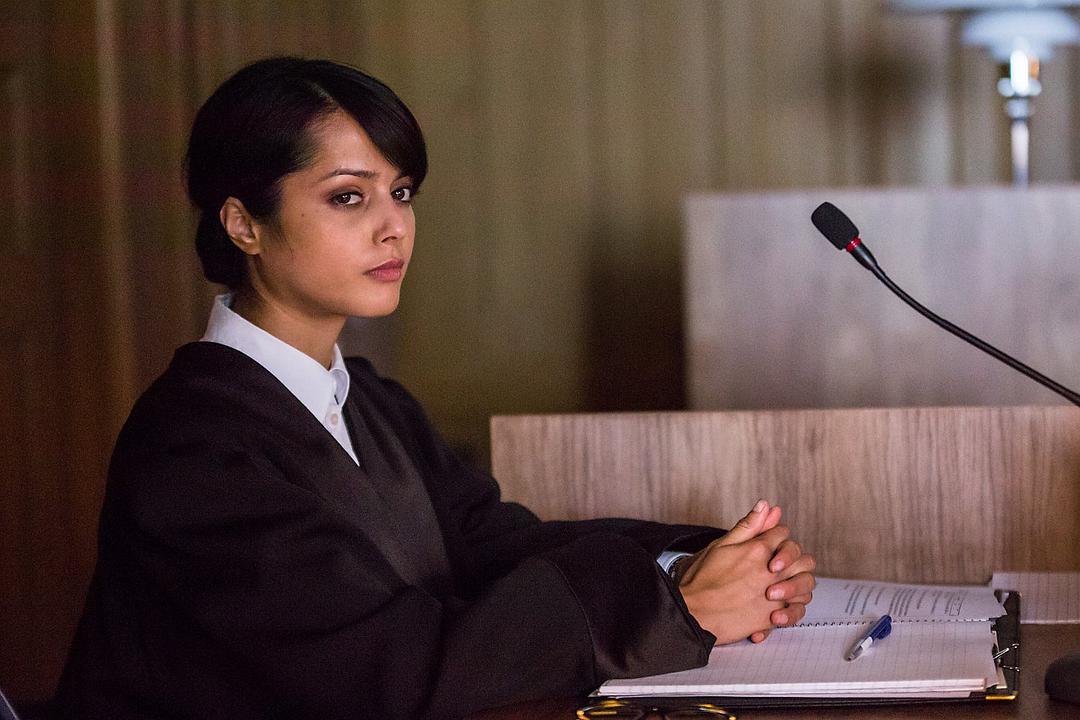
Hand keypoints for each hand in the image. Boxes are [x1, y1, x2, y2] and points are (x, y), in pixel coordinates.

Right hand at [678, 501, 815, 644]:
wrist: (694, 614)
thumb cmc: (702, 580)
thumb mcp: (722, 545)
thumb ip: (748, 526)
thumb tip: (765, 505)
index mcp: (758, 550)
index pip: (782, 533)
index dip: (776, 535)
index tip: (768, 542)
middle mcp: (771, 573)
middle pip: (803, 559)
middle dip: (794, 560)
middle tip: (779, 565)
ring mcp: (774, 596)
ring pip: (805, 586)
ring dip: (797, 585)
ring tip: (780, 587)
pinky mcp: (772, 617)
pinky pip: (795, 611)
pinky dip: (789, 611)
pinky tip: (775, 608)